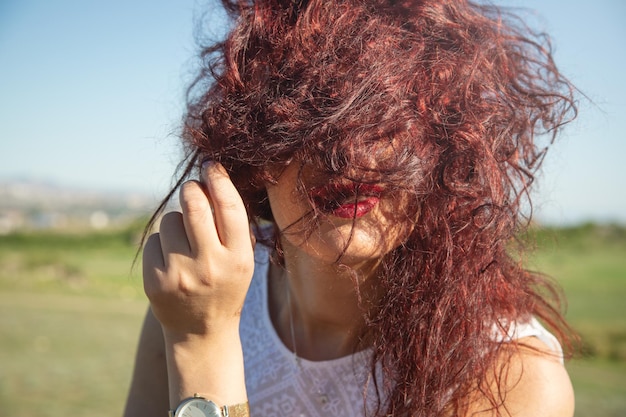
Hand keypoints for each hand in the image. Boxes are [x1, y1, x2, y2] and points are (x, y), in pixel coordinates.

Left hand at [142, 161, 254, 339]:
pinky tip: (171, 259)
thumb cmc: (225, 285)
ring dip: (177, 221)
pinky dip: (162, 242)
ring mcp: (179, 274)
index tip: (211, 166)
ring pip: (170, 219)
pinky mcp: (155, 281)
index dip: (218, 179)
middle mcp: (210, 266)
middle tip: (192, 188)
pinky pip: (154, 239)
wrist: (201, 332)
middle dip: (192, 188)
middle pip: (194, 204)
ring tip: (185, 241)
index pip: (229, 206)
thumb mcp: (242, 260)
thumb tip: (212, 179)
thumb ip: (233, 225)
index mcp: (239, 259)